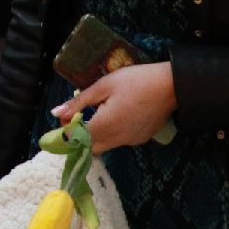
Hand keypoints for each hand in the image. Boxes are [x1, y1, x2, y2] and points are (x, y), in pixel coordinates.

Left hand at [51, 61, 176, 153]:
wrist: (172, 85)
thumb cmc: (135, 81)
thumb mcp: (103, 86)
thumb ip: (78, 102)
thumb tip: (56, 113)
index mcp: (105, 126)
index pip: (76, 139)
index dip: (66, 130)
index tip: (65, 116)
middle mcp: (117, 139)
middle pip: (89, 147)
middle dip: (79, 136)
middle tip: (78, 116)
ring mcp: (131, 141)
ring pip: (105, 145)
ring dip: (95, 134)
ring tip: (98, 111)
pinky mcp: (141, 139)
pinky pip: (119, 141)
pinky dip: (111, 133)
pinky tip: (116, 114)